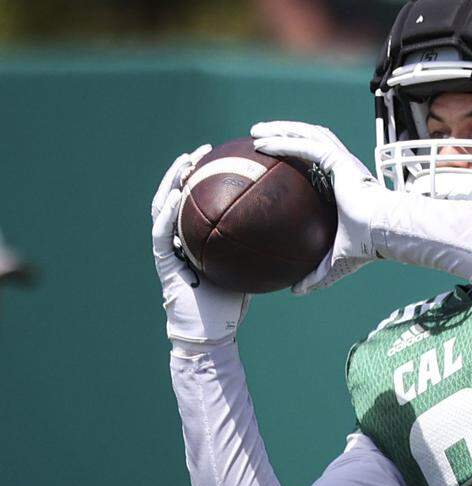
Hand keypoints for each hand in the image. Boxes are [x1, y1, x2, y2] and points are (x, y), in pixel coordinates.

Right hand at [151, 145, 250, 347]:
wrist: (210, 335)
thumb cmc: (232, 308)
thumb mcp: (250, 269)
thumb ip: (260, 248)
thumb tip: (295, 229)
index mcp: (195, 239)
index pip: (198, 202)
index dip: (207, 178)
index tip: (224, 157)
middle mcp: (179, 240)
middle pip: (177, 195)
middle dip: (187, 169)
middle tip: (204, 149)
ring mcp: (168, 250)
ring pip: (162, 207)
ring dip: (171, 182)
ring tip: (185, 162)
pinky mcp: (163, 263)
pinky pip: (162, 233)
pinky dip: (168, 213)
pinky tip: (177, 195)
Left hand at [251, 121, 387, 293]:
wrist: (386, 233)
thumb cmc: (367, 247)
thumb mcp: (335, 263)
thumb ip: (316, 274)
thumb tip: (295, 291)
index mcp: (343, 183)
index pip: (318, 161)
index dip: (298, 153)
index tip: (274, 158)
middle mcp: (343, 167)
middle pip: (310, 139)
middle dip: (284, 132)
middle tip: (257, 136)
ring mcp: (342, 161)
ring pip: (307, 134)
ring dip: (281, 129)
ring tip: (256, 131)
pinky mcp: (340, 161)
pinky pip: (305, 147)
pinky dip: (284, 143)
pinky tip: (263, 145)